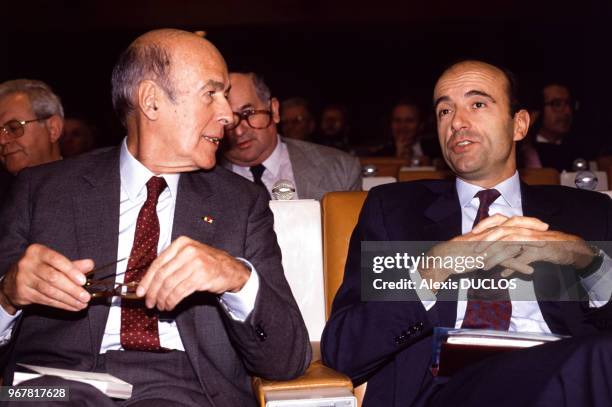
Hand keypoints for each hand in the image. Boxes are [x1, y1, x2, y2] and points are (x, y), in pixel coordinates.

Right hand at [0, 244, 92, 313]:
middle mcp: (28, 263)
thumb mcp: (54, 262)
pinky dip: (61, 304)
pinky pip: (45, 300)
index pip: (57, 260)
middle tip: (86, 297)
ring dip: (68, 299)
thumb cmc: (40, 268)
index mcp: (38, 251)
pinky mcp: (23, 293)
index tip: (83, 281)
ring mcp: (23, 279)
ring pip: (50, 291)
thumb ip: (73, 264)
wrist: (14, 280)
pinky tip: (72, 306)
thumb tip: (90, 264)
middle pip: (53, 278)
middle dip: (72, 289)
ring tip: (82, 304)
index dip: (71, 271)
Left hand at [136, 236, 250, 310]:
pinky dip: (172, 301)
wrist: (231, 269)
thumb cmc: (207, 264)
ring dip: (162, 298)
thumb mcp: (189, 256)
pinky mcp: (202, 276)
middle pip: (162, 275)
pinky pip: (180, 291)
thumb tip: (148, 282)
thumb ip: (171, 264)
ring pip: (170, 284)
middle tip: (150, 303)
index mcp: (181, 243)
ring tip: (161, 306)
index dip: (147, 280)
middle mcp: (188, 251)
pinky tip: (170, 305)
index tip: (141, 292)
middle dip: (153, 292)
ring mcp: (196, 263)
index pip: (158, 263)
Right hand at [420, 215, 546, 286]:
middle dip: (530, 226)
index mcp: (487, 231)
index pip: (509, 222)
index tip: (539, 223)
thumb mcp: (480, 250)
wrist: (443, 258)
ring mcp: (486, 244)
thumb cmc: (460, 254)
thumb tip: (511, 250)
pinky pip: (502, 259)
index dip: (525, 221)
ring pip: (510, 240)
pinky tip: (529, 270)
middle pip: (512, 226)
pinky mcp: (483, 256)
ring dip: (528, 243)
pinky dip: (517, 264)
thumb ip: (496, 249)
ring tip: (544, 245)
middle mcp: (488, 234)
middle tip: (546, 227)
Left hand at [472, 215, 591, 276]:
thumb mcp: (527, 250)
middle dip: (486, 241)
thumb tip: (502, 273)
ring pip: (510, 244)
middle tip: (474, 252)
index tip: (471, 233)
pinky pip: (524, 258)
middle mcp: (524, 230)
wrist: (570, 248)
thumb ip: (513, 259)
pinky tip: (504, 275)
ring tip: (485, 266)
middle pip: (501, 231)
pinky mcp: (540, 249)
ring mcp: (532, 239)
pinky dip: (514, 266)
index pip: (498, 221)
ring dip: (496, 255)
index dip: (484, 226)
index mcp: (519, 226)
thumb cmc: (547, 247)